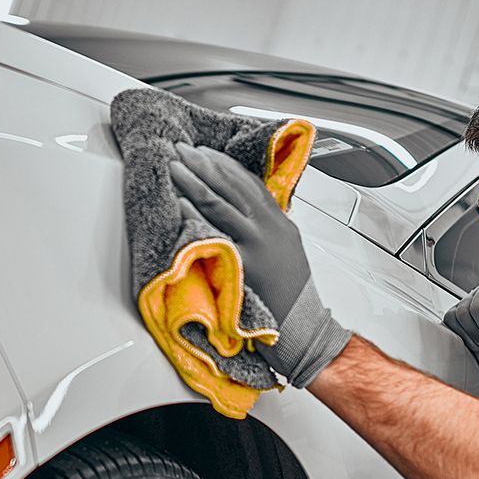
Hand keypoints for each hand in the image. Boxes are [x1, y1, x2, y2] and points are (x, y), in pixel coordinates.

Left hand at [169, 141, 347, 387]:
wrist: (304, 329)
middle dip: (205, 164)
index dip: (224, 164)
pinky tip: (181, 201)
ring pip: (222, 202)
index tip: (204, 152)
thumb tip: (243, 216)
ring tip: (175, 165)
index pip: (250, 183)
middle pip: (234, 186)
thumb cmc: (291, 298)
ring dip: (195, 180)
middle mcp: (271, 228)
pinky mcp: (245, 264)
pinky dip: (197, 214)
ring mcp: (258, 244)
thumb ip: (267, 232)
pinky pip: (215, 233)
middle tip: (181, 149)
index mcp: (280, 224)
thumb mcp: (286, 254)